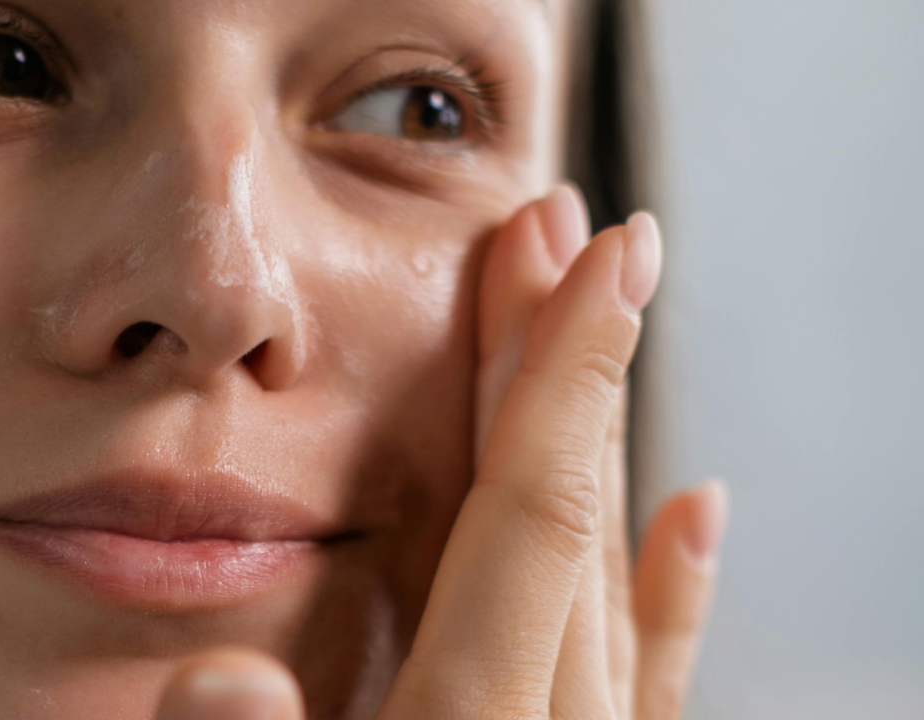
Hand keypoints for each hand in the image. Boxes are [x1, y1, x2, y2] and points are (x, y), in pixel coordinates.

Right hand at [151, 186, 729, 719]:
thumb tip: (229, 679)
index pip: (528, 517)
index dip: (558, 374)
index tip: (592, 256)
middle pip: (570, 511)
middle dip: (564, 355)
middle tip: (564, 231)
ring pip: (607, 567)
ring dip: (600, 431)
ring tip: (595, 318)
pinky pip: (651, 671)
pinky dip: (669, 583)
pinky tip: (695, 514)